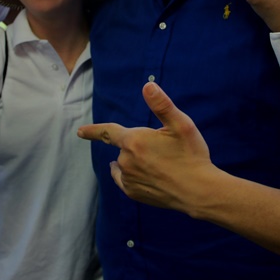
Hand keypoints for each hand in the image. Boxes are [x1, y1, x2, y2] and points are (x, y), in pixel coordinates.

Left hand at [77, 82, 215, 211]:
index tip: (80, 132)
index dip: (93, 131)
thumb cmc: (191, 155)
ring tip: (160, 164)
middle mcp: (126, 161)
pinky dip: (132, 176)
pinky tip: (149, 176)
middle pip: (125, 148)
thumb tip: (147, 86)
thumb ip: (162, 105)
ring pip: (125, 165)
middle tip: (165, 151)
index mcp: (135, 140)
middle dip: (139, 146)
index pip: (108, 132)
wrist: (199, 191)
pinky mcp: (134, 193)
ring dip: (136, 161)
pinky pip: (125, 181)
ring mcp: (129, 179)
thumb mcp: (181, 125)